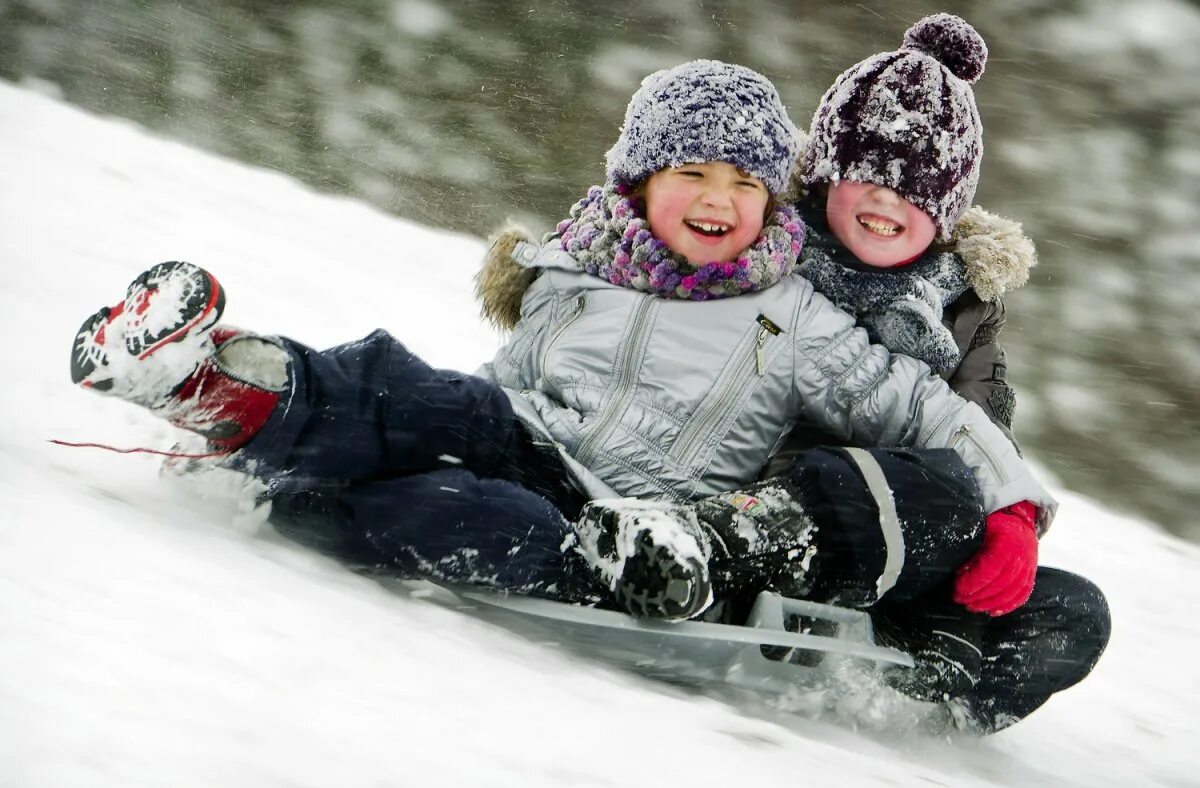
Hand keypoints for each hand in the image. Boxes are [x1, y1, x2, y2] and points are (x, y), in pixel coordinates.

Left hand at [953, 501, 1038, 615]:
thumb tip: (958, 569)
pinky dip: (1008, 605)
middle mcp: (1023, 554)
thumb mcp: (979, 527)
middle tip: (960, 600)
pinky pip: (1023, 593)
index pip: (992, 567)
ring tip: (972, 607)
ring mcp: (1030, 565)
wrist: (1017, 518)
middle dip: (979, 595)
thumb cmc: (993, 523)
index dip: (974, 580)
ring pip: (1013, 591)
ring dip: (990, 603)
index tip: (958, 588)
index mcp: (1009, 541)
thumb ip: (971, 547)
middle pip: (1002, 582)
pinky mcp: (1032, 573)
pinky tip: (992, 612)